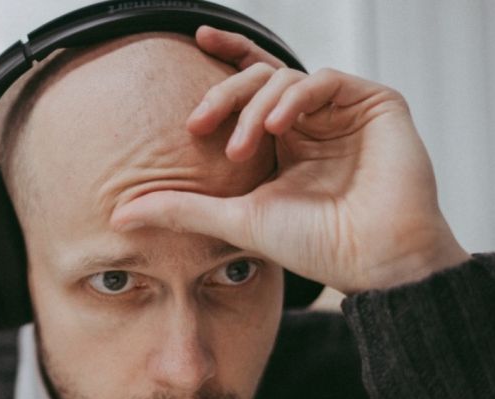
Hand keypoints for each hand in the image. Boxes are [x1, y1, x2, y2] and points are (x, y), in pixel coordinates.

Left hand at [110, 26, 469, 293]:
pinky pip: (325, 80)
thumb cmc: (314, 245)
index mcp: (285, 143)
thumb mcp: (234, 220)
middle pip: (261, 79)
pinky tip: (275, 126)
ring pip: (287, 78)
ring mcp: (344, 112)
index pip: (251, 88)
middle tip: (197, 123)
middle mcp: (313, 122)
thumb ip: (180, 209)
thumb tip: (119, 214)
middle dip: (224, 93)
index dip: (226, 60)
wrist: (372, 262)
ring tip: (241, 146)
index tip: (194, 40)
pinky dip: (295, 97)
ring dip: (255, 106)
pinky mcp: (375, 104)